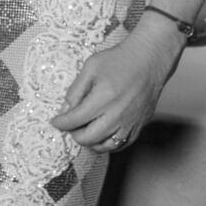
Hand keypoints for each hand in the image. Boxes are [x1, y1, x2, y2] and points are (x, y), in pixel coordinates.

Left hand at [49, 14, 182, 151]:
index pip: (74, 120)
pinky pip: (120, 145)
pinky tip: (101, 133)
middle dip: (73, 133)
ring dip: (90, 141)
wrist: (150, 59)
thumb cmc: (120, 60)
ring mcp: (130, 123)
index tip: (56, 121)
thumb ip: (75, 90)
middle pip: (87, 138)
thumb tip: (64, 110)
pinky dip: (107, 144)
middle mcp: (117, 114)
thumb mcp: (90, 67)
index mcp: (103, 98)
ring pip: (104, 146)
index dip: (60, 123)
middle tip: (71, 124)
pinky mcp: (139, 125)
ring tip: (85, 129)